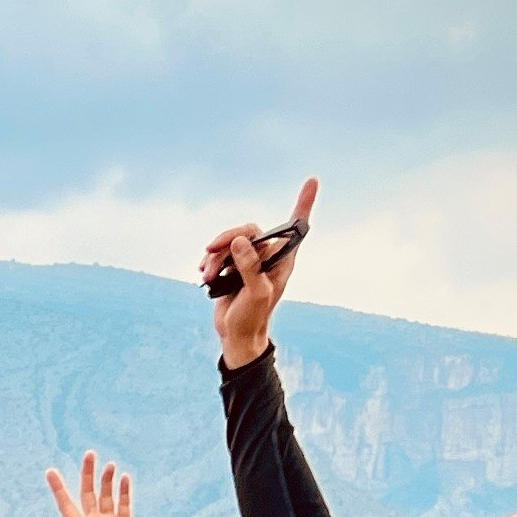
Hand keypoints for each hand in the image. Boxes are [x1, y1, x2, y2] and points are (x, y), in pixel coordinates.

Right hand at [204, 175, 317, 369]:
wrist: (236, 335)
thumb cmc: (253, 318)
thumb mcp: (256, 294)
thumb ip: (250, 267)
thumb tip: (239, 241)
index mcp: (282, 259)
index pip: (295, 226)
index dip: (304, 203)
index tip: (312, 180)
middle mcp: (267, 256)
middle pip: (249, 230)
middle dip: (228, 238)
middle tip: (211, 248)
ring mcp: (249, 260)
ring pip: (230, 242)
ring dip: (214, 257)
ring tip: (207, 275)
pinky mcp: (233, 266)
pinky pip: (219, 253)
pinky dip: (209, 262)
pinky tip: (204, 274)